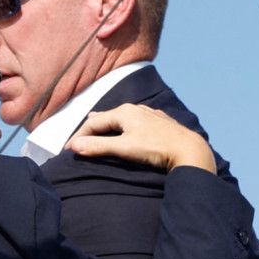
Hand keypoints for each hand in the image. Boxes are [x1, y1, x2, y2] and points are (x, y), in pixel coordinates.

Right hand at [64, 104, 215, 173]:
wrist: (189, 150)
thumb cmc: (155, 148)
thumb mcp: (124, 148)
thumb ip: (98, 146)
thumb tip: (74, 146)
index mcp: (124, 112)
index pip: (93, 123)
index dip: (79, 136)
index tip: (68, 150)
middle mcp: (135, 108)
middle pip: (106, 118)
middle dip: (90, 129)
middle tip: (78, 141)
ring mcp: (149, 114)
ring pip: (121, 117)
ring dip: (106, 125)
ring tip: (95, 128)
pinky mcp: (159, 122)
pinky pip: (135, 121)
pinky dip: (123, 126)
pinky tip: (125, 128)